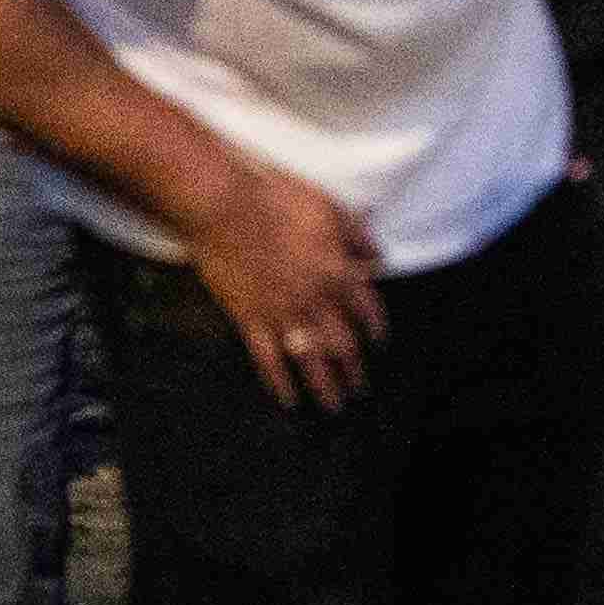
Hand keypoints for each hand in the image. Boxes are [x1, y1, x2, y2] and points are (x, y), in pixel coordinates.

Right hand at [167, 140, 392, 407]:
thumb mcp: (329, 208)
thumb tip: (380, 256)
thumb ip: (357, 236)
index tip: (378, 344)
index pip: (367, 310)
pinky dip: (280, 383)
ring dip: (326, 386)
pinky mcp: (249, 319)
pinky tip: (289, 400)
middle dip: (354, 370)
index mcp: (338, 271)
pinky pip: (269, 361)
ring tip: (335, 405)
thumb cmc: (277, 199)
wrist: (223, 206)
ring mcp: (281, 312)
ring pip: (311, 361)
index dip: (375, 329)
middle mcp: (315, 299)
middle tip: (359, 388)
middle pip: (343, 345)